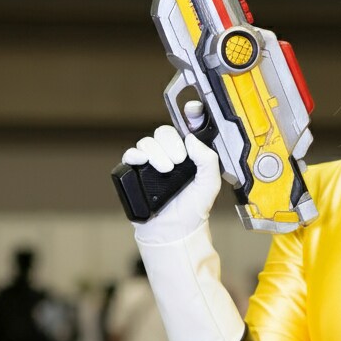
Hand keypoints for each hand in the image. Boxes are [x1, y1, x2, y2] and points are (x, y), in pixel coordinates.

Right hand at [122, 103, 219, 243]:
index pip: (187, 128)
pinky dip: (135, 155)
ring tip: (166, 170)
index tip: (192, 109)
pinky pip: (131, 154)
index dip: (190, 115)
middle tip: (178, 161)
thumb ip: (208, 161)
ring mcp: (152, 162)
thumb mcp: (210, 185)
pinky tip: (142, 162)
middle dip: (171, 143)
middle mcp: (170, 154)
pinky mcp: (136, 172)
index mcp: (190, 154)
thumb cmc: (193, 209)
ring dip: (156, 152)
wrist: (175, 231)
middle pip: (164, 132)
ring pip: (148, 142)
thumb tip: (192, 139)